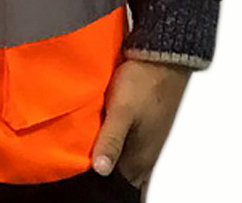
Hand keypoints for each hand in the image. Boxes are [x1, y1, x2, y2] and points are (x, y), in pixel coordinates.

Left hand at [92, 58, 191, 197]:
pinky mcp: (142, 126)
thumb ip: (111, 140)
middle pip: (119, 174)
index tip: (81, 174)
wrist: (162, 57)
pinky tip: (97, 130)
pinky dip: (110, 140)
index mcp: (140, 159)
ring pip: (120, 157)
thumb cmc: (144, 82)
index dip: (99, 182)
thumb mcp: (121, 110)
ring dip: (105, 153)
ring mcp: (145, 141)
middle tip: (79, 158)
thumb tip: (101, 170)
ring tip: (84, 145)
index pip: (116, 185)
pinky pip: (123, 142)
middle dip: (101, 168)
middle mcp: (145, 155)